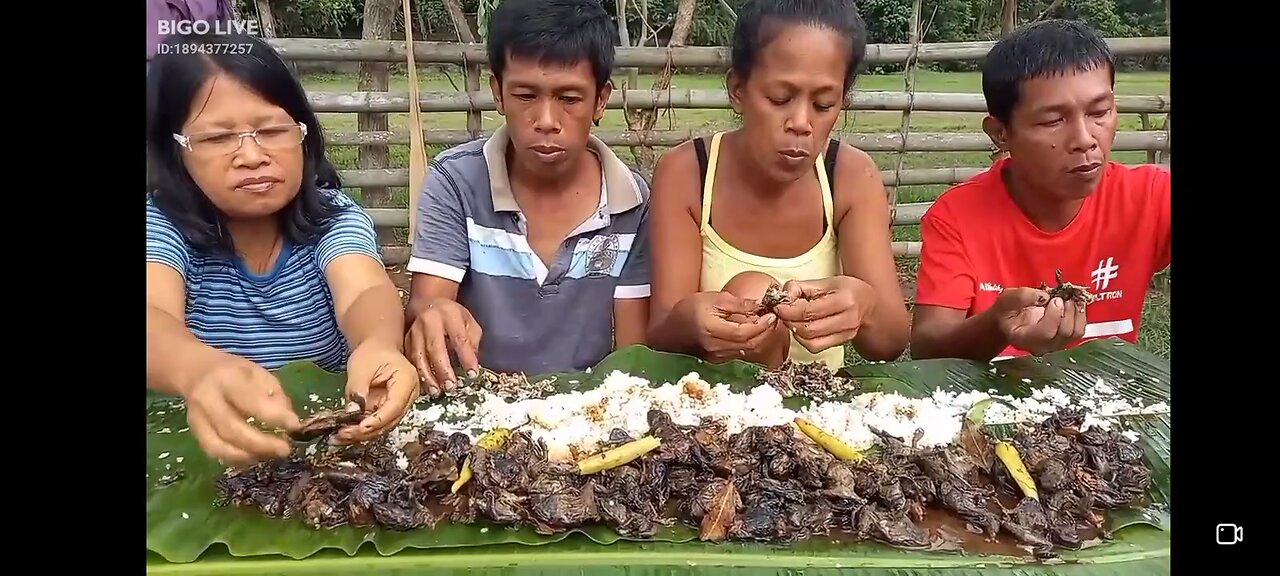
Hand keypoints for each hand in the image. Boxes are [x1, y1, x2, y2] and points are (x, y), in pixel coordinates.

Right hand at [180, 353, 300, 465]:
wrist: (196, 371)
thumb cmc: (235, 372)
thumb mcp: (258, 373)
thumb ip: (274, 394)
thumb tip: (288, 420)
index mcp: (227, 378)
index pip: (251, 400)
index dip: (274, 416)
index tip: (295, 425)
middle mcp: (207, 399)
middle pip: (231, 428)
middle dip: (261, 443)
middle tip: (285, 449)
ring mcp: (197, 417)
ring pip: (219, 445)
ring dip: (249, 454)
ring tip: (271, 455)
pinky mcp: (194, 431)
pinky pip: (213, 451)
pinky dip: (235, 458)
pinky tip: (254, 456)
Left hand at [336, 342, 420, 443]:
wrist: (377, 349)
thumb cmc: (372, 353)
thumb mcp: (361, 367)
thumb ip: (357, 389)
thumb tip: (352, 411)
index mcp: (407, 381)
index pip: (395, 406)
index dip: (378, 420)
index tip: (360, 427)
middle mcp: (408, 397)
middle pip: (390, 421)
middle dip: (366, 432)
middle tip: (343, 435)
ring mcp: (399, 406)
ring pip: (383, 427)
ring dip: (361, 435)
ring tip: (339, 437)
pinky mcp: (387, 412)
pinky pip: (376, 425)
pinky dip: (360, 431)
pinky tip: (344, 433)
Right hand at [405, 298, 482, 396]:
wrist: (428, 304)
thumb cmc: (452, 316)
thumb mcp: (468, 321)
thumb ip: (473, 340)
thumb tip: (473, 364)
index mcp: (449, 314)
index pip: (459, 338)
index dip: (467, 357)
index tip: (472, 374)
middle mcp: (429, 321)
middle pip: (435, 347)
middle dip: (443, 369)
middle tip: (451, 386)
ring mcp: (414, 330)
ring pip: (419, 355)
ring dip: (427, 376)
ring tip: (436, 391)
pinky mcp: (405, 339)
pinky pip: (410, 359)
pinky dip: (417, 374)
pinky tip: (424, 386)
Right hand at [686, 291, 777, 361]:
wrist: (672, 328)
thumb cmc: (691, 309)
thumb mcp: (714, 298)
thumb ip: (738, 303)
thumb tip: (760, 305)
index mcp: (712, 330)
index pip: (744, 332)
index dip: (762, 325)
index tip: (772, 315)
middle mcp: (716, 347)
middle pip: (750, 345)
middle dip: (766, 332)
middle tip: (775, 318)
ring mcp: (717, 357)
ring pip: (748, 351)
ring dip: (761, 338)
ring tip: (767, 323)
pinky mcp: (719, 360)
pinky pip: (742, 353)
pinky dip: (752, 342)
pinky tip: (755, 332)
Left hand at [773, 276, 873, 353]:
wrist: (869, 302)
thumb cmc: (845, 289)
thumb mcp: (825, 281)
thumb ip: (801, 287)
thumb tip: (783, 296)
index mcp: (844, 300)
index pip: (809, 311)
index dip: (788, 310)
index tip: (778, 306)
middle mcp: (848, 319)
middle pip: (809, 329)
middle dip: (790, 321)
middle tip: (782, 312)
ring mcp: (846, 334)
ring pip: (811, 342)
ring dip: (795, 331)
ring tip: (791, 319)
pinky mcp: (842, 343)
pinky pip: (816, 347)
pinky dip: (803, 339)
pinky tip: (801, 328)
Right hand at [992, 288, 1086, 355]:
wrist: (1009, 321)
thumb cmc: (1006, 311)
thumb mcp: (1007, 299)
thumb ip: (1022, 296)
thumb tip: (1045, 295)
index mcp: (1023, 338)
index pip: (1046, 332)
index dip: (1054, 315)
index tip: (1054, 299)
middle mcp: (1040, 346)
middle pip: (1064, 333)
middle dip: (1068, 311)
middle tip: (1064, 296)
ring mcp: (1054, 345)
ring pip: (1075, 332)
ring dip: (1076, 312)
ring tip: (1070, 299)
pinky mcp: (1063, 339)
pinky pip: (1078, 330)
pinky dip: (1080, 315)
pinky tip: (1074, 304)